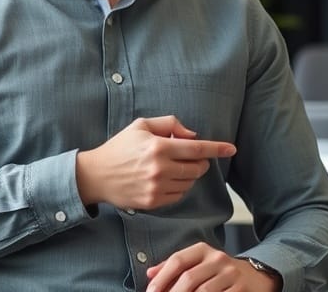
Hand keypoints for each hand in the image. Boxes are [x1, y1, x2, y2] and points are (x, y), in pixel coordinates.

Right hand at [75, 115, 236, 210]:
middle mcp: (159, 169)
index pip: (196, 149)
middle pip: (197, 168)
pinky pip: (179, 196)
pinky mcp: (152, 202)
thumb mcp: (142, 125)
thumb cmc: (120, 147)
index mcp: (158, 147)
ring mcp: (156, 188)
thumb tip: (192, 135)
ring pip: (189, 183)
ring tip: (175, 168)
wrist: (95, 175)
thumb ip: (170, 124)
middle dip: (201, 163)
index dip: (217, 148)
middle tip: (192, 158)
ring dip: (190, 175)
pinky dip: (180, 188)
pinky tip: (168, 181)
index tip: (232, 149)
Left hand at [146, 242, 280, 291]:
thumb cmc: (219, 273)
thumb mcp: (199, 263)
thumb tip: (150, 274)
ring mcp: (231, 274)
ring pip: (203, 291)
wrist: (256, 277)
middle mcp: (218, 259)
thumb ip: (174, 267)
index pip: (178, 260)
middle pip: (189, 278)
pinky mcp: (241, 289)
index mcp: (204, 250)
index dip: (161, 278)